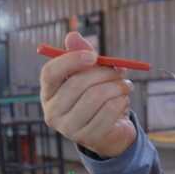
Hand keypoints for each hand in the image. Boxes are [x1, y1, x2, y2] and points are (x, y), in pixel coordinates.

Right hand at [40, 31, 135, 157]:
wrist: (111, 132)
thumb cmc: (97, 98)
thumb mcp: (90, 74)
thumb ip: (82, 54)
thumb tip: (73, 35)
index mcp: (48, 94)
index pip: (49, 74)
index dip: (70, 61)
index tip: (93, 55)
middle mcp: (52, 113)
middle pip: (76, 84)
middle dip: (104, 74)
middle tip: (121, 72)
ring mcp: (68, 129)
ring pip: (96, 97)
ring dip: (117, 87)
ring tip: (126, 86)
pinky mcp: (88, 138)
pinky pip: (109, 111)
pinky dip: (121, 101)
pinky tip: (124, 101)